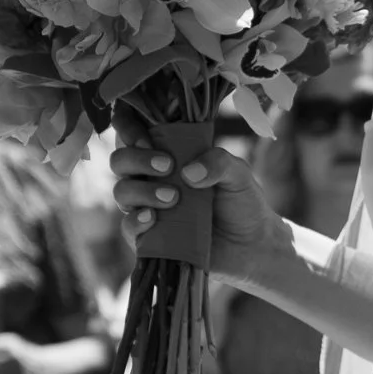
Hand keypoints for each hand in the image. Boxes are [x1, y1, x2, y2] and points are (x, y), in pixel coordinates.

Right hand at [109, 108, 283, 278]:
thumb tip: (188, 172)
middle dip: (136, 159)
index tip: (149, 138)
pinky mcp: (148, 237)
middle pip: (120, 160)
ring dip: (141, 191)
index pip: (133, 131)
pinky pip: (127, 227)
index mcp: (168, 153)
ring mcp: (146, 207)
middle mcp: (151, 177)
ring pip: (122, 191)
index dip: (129, 128)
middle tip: (167, 166)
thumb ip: (218, 162)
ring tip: (173, 198)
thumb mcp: (238, 174)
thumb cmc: (241, 201)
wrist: (251, 245)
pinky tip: (152, 219)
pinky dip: (135, 221)